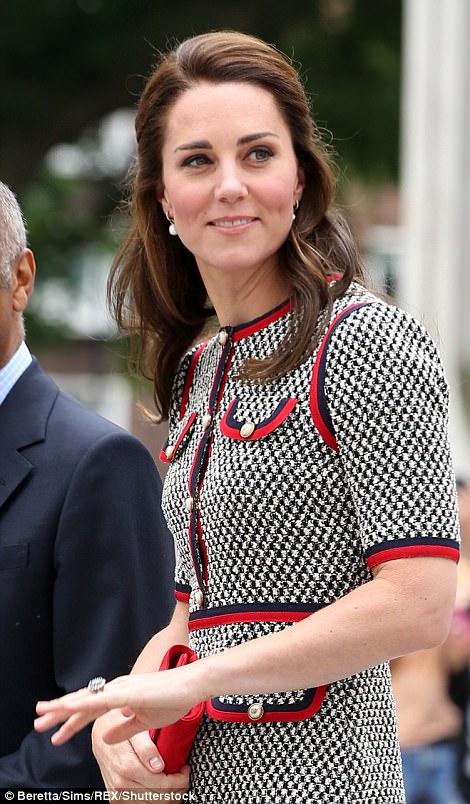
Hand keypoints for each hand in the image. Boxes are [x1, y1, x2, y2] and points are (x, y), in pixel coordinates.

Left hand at [34, 670, 197, 745]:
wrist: (193, 685)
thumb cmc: (174, 700)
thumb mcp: (145, 722)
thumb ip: (123, 728)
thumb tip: (104, 736)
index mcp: (121, 695)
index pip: (90, 710)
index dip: (72, 722)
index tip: (55, 734)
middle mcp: (117, 688)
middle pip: (82, 702)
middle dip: (59, 713)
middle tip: (38, 721)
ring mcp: (122, 689)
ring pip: (86, 699)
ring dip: (64, 707)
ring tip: (44, 714)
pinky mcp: (130, 693)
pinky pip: (102, 699)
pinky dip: (84, 703)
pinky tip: (70, 707)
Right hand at [91, 711, 189, 793]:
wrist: (100, 730)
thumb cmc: (118, 723)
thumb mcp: (133, 725)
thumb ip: (145, 747)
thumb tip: (158, 766)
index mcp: (127, 766)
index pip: (163, 786)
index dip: (180, 780)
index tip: (186, 769)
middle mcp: (121, 783)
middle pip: (160, 799)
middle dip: (177, 788)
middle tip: (183, 774)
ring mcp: (118, 792)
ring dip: (166, 794)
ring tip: (173, 779)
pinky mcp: (115, 796)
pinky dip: (153, 797)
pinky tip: (159, 785)